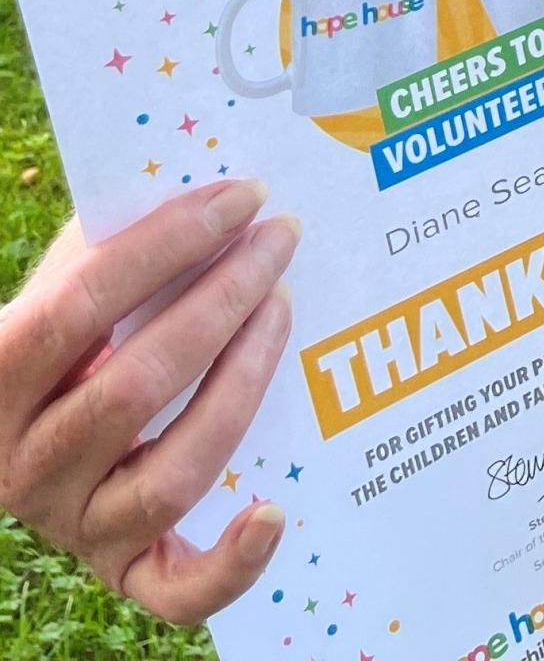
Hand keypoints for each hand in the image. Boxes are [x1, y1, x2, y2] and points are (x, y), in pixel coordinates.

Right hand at [0, 180, 299, 622]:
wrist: (18, 432)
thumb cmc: (67, 333)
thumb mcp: (65, 279)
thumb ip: (114, 240)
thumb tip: (216, 183)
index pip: (80, 305)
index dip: (169, 243)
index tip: (245, 195)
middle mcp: (24, 468)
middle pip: (136, 386)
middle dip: (223, 301)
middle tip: (281, 240)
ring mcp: (73, 527)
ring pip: (172, 471)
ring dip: (243, 384)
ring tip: (285, 309)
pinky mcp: (120, 570)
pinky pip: (175, 592)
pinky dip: (230, 562)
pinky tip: (275, 510)